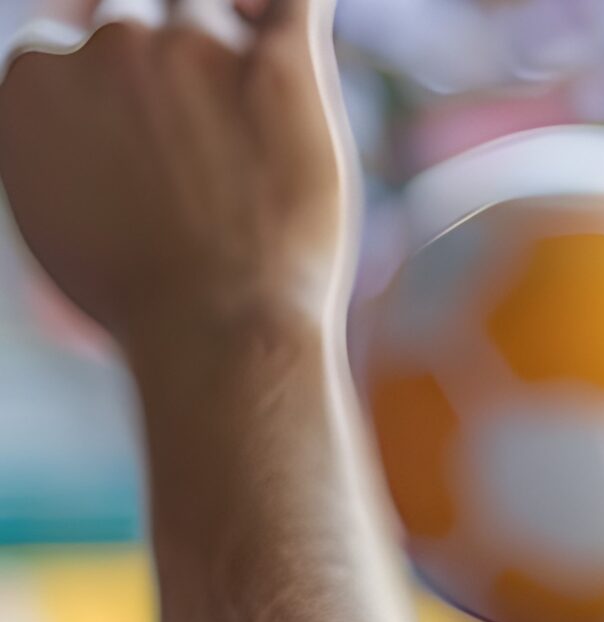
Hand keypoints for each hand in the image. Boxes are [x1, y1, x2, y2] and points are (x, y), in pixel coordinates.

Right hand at [0, 0, 351, 365]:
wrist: (217, 334)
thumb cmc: (136, 299)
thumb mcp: (47, 210)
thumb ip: (50, 137)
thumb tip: (64, 110)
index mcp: (39, 72)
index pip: (69, 44)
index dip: (112, 95)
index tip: (142, 149)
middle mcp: (111, 42)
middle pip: (136, 13)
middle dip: (160, 64)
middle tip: (198, 145)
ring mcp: (196, 47)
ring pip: (207, 7)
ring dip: (228, 48)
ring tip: (251, 120)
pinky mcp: (283, 70)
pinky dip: (292, 8)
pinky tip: (287, 26)